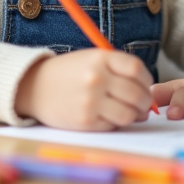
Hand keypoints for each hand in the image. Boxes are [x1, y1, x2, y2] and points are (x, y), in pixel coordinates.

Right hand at [14, 49, 152, 130]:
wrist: (34, 87)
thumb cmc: (69, 73)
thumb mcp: (92, 59)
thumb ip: (118, 70)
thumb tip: (148, 93)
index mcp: (100, 59)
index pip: (137, 69)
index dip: (147, 80)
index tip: (146, 86)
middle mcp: (96, 78)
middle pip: (136, 93)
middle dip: (145, 102)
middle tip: (144, 106)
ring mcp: (90, 101)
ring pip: (128, 114)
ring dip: (135, 116)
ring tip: (131, 113)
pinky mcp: (85, 121)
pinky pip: (113, 125)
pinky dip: (116, 123)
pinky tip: (109, 116)